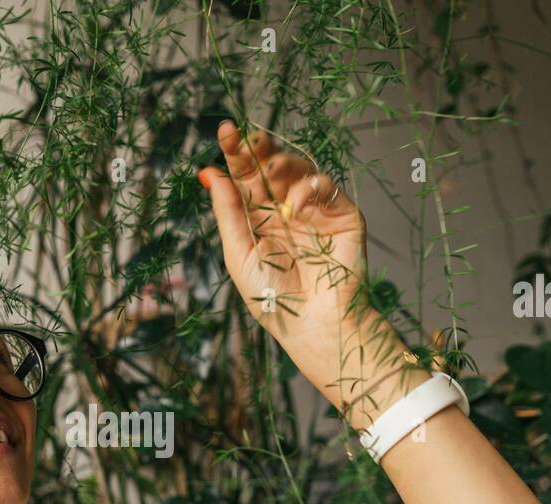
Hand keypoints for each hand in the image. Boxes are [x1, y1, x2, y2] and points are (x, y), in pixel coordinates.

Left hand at [198, 122, 423, 425]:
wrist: (314, 325)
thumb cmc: (273, 300)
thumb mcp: (239, 253)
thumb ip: (227, 212)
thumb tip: (208, 172)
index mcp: (258, 219)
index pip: (246, 178)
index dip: (236, 154)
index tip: (225, 132)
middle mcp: (286, 211)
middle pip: (271, 167)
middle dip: (259, 149)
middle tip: (248, 137)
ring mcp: (315, 211)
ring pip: (299, 170)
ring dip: (283, 163)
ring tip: (270, 170)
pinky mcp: (342, 215)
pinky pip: (326, 187)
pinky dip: (310, 188)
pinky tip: (297, 205)